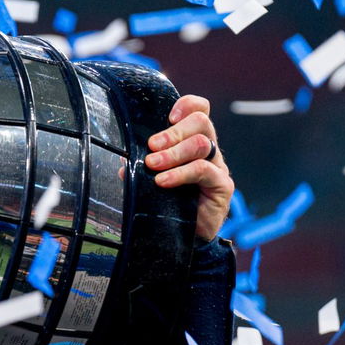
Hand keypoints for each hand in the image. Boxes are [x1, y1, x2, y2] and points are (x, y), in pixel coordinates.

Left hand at [145, 94, 232, 242]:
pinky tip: (164, 181)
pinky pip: (204, 170)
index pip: (199, 110)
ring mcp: (218, 166)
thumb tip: (122, 160)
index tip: (167, 116)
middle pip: (201, 122)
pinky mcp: (222, 186)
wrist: (184, 238)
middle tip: (152, 146)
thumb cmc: (169, 204)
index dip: (187, 106)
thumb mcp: (151, 180)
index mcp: (193, 141)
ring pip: (202, 143)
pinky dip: (180, 173)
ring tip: (153, 165)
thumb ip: (140, 166)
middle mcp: (209, 150)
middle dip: (173, 131)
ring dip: (173, 152)